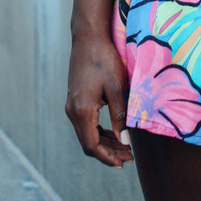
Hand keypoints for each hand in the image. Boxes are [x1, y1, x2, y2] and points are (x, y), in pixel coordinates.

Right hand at [65, 35, 133, 167]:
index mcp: (82, 110)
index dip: (108, 157)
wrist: (88, 37)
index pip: (92, 146)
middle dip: (108, 152)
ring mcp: (71, 105)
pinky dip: (98, 131)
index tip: (124, 163)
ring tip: (124, 147)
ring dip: (104, 142)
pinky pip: (85, 123)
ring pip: (86, 134)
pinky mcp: (74, 99)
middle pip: (88, 143)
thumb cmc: (104, 59)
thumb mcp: (116, 87)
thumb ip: (120, 116)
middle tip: (128, 157)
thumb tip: (125, 141)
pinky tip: (113, 131)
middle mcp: (72, 111)